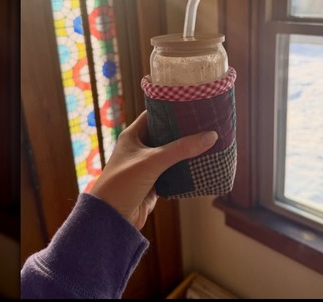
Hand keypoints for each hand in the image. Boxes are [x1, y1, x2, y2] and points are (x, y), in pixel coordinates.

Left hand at [89, 110, 217, 229]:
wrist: (112, 219)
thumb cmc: (123, 184)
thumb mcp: (152, 161)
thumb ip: (181, 149)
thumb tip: (211, 136)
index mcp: (133, 136)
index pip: (154, 114)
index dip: (171, 108)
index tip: (192, 103)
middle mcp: (140, 148)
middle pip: (166, 134)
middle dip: (184, 130)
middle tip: (207, 122)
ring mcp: (147, 166)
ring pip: (172, 154)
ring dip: (187, 151)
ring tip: (210, 141)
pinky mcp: (155, 183)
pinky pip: (174, 172)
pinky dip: (186, 169)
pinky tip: (202, 164)